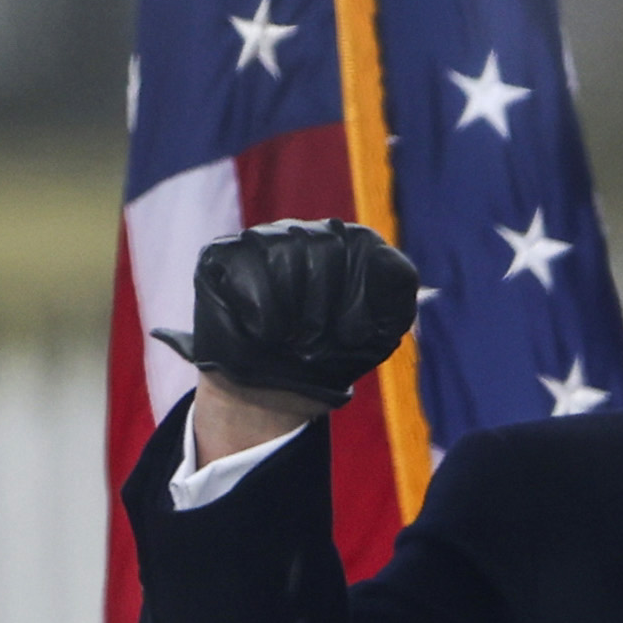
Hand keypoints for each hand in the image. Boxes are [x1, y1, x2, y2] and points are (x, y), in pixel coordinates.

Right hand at [152, 218, 418, 409]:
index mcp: (355, 243)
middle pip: (325, 248)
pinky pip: (246, 269)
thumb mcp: (384, 329)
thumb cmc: (334, 354)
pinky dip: (260, 313)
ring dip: (291, 313)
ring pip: (283, 253)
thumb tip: (387, 255)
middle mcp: (311, 231)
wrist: (279, 390)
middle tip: (313, 341)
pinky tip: (261, 330)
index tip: (350, 333)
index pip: (365, 247)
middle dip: (322, 310)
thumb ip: (398, 288)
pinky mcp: (224, 253)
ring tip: (288, 337)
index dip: (357, 298)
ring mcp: (266, 237)